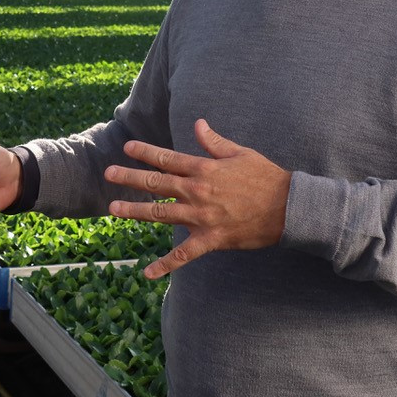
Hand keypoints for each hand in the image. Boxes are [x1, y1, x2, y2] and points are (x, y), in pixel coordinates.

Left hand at [104, 119, 290, 279]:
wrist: (288, 208)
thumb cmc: (266, 177)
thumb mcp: (240, 153)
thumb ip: (214, 141)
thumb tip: (198, 124)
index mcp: (204, 169)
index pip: (168, 159)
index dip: (145, 152)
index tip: (127, 148)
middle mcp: (197, 192)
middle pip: (156, 184)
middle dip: (130, 178)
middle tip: (108, 174)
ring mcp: (201, 217)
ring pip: (161, 214)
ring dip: (135, 212)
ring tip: (114, 209)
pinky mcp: (210, 239)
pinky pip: (183, 255)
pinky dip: (165, 265)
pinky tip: (147, 272)